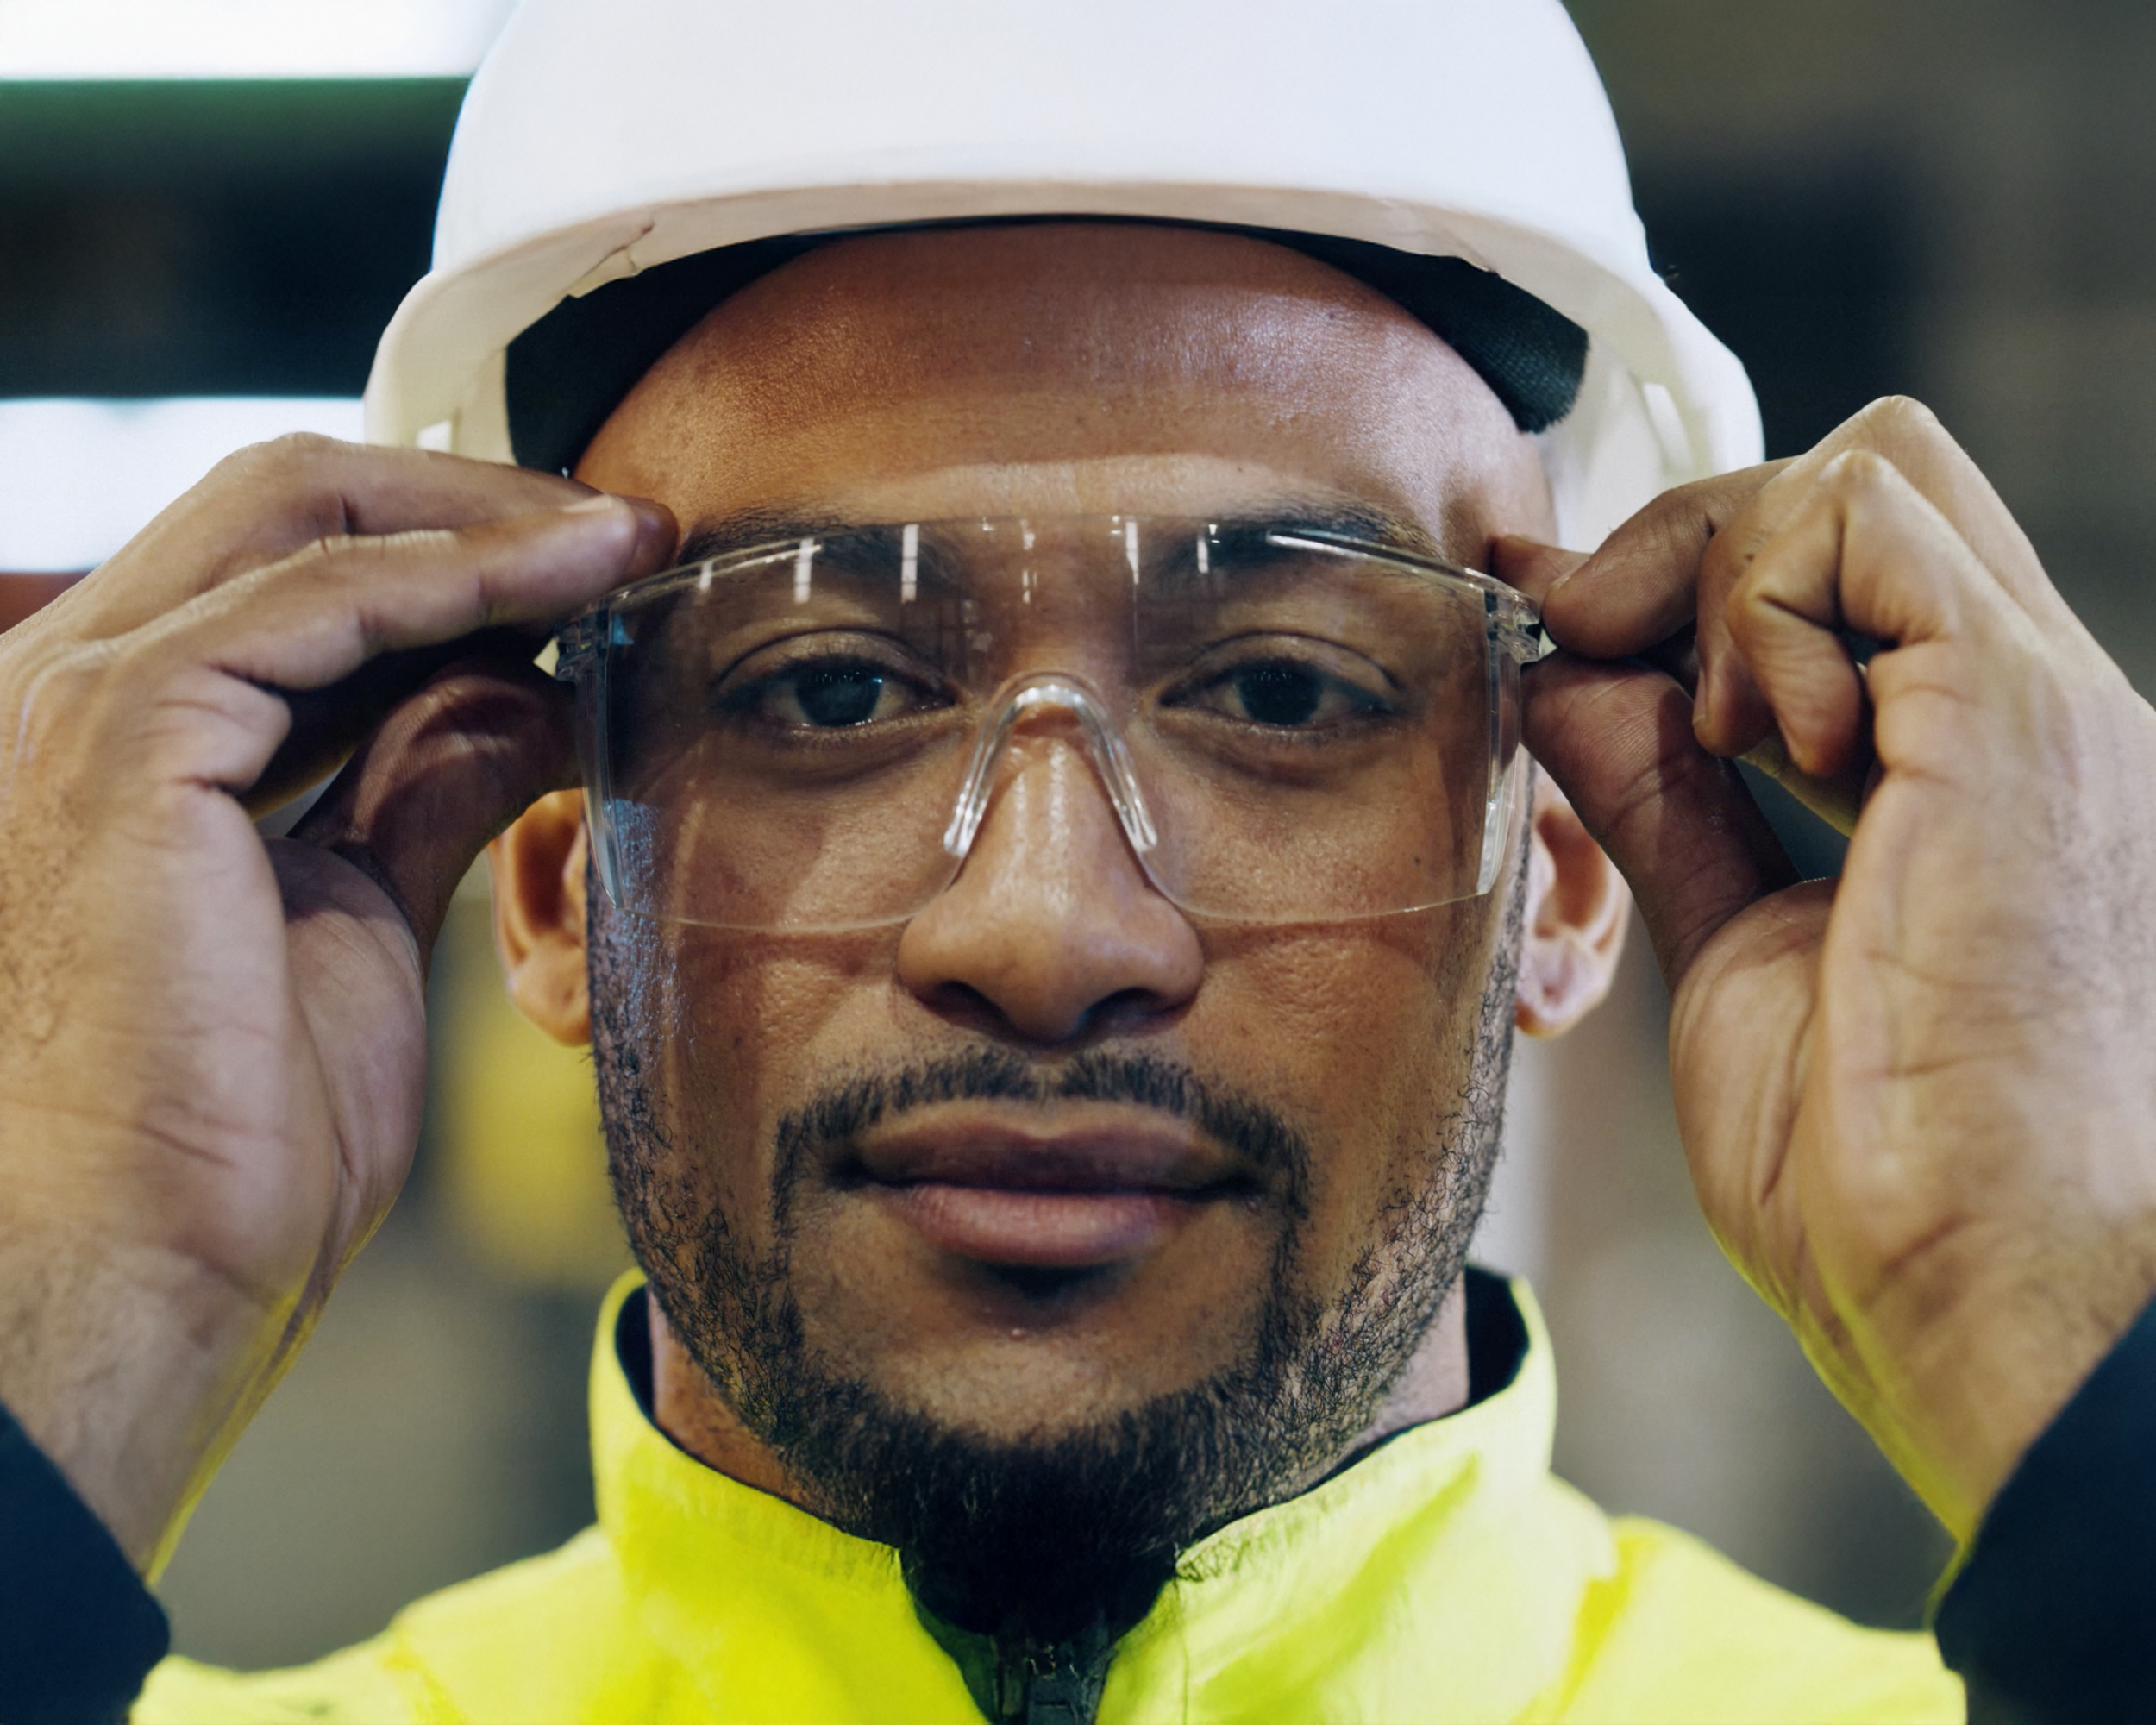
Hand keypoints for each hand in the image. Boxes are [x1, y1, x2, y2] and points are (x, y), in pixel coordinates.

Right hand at [0, 437, 671, 1571]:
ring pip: (306, 511)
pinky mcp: (125, 733)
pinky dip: (465, 571)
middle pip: (292, 501)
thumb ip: (420, 780)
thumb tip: (526, 691)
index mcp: (129, 737)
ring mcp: (82, 699)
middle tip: (634, 528)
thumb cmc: (236, 1134)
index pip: (296, 568)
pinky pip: (323, 594)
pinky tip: (578, 577)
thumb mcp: (360, 910)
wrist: (154, 1267)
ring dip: (493, 516)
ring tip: (636, 536)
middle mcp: (77, 689)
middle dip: (479, 499)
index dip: (456, 545)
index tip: (605, 561)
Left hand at [1500, 397, 2155, 1540]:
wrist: (1967, 1279)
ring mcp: (2032, 698)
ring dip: (1723, 565)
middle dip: (1689, 536)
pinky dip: (1761, 594)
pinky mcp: (2019, 706)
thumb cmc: (1868, 1168)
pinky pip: (1868, 517)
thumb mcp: (1729, 941)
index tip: (1548, 610)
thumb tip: (1567, 680)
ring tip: (1702, 727)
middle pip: (1858, 483)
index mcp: (1964, 771)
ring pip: (1869, 467)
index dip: (1680, 569)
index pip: (1841, 571)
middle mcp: (2016, 712)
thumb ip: (1664, 797)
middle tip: (1584, 636)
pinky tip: (1744, 733)